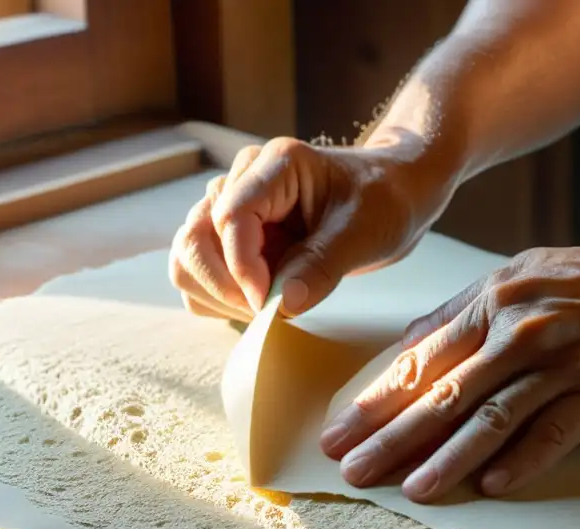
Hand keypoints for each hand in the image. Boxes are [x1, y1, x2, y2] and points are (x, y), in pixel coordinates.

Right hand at [168, 136, 444, 319]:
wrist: (392, 196)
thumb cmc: (383, 201)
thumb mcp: (365, 231)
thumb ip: (324, 264)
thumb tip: (284, 304)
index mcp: (274, 166)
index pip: (231, 217)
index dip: (242, 267)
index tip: (267, 303)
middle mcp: (242, 182)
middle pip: (194, 238)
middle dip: (224, 285)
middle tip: (266, 312)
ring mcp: (231, 211)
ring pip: (188, 258)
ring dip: (216, 294)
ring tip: (264, 309)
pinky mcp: (232, 240)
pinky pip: (200, 275)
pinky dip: (218, 300)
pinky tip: (258, 305)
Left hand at [320, 243, 579, 501]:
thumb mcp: (522, 276)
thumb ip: (462, 313)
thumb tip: (409, 347)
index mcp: (492, 301)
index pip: (420, 359)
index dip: (375, 400)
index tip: (339, 433)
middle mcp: (519, 332)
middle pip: (443, 392)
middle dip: (391, 436)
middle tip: (352, 470)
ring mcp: (562, 364)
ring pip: (491, 417)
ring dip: (447, 457)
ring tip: (410, 490)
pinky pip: (554, 432)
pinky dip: (522, 460)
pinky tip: (491, 486)